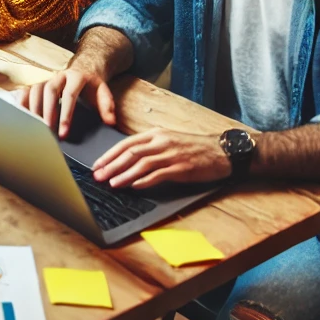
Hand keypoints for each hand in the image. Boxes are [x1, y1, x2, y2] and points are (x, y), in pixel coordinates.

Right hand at [17, 63, 115, 138]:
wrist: (84, 67)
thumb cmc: (92, 84)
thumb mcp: (103, 91)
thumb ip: (107, 106)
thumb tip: (111, 122)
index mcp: (76, 76)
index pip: (69, 96)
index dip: (66, 115)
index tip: (64, 133)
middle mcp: (59, 75)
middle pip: (49, 91)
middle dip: (46, 112)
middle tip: (46, 130)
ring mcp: (47, 77)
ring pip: (36, 89)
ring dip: (33, 108)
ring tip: (34, 127)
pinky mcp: (38, 82)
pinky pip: (27, 90)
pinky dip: (22, 102)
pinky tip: (22, 117)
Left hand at [92, 129, 230, 189]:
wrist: (222, 151)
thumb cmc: (193, 147)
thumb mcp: (168, 140)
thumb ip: (149, 147)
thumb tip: (127, 159)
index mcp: (155, 134)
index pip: (126, 144)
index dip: (109, 154)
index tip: (97, 164)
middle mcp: (161, 142)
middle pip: (130, 153)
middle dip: (111, 165)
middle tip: (98, 175)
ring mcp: (171, 155)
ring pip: (141, 164)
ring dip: (124, 174)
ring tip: (112, 183)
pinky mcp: (181, 168)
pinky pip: (159, 175)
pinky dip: (144, 181)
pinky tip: (134, 186)